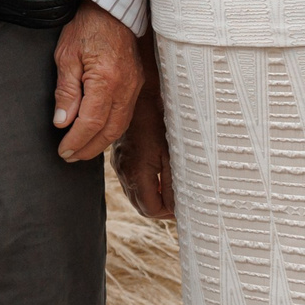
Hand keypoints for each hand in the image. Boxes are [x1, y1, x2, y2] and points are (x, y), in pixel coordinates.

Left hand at [52, 0, 141, 162]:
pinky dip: (111, 128)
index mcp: (106, 80)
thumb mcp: (65, 56)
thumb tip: (62, 122)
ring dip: (101, 142)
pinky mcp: (137, 83)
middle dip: (89, 148)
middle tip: (70, 157)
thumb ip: (66, 91)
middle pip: (109, 130)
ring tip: (81, 150)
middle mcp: (125, 87)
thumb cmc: (85, 27)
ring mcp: (135, 86)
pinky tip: (98, 133)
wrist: (111, 8)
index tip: (63, 151)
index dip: (77, 141)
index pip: (91, 122)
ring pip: (120, 125)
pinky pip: (125, 114)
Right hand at [112, 77, 175, 220]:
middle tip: (181, 202)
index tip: (185, 206)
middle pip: (141, 205)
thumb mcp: (173, 153)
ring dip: (152, 196)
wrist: (142, 91)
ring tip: (172, 189)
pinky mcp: (119, 154)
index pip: (150, 209)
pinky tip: (159, 174)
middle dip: (161, 207)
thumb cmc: (161, 119)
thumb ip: (174, 184)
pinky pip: (130, 179)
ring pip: (134, 193)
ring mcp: (119, 162)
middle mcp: (123, 171)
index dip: (169, 213)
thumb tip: (178, 207)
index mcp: (136, 173)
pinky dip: (144, 184)